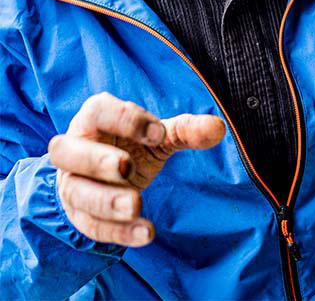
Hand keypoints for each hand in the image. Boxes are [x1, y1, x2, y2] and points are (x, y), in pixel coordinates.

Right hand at [48, 92, 225, 247]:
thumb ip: (186, 130)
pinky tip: (145, 232)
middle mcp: (74, 148)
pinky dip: (119, 231)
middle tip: (126, 167)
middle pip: (67, 151)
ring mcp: (71, 183)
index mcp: (95, 118)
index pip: (100, 111)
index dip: (127, 120)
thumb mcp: (159, 135)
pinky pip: (92, 225)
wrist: (110, 177)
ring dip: (106, 201)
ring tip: (136, 205)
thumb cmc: (133, 145)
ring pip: (77, 192)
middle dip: (97, 160)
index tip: (159, 134)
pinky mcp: (79, 214)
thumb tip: (218, 128)